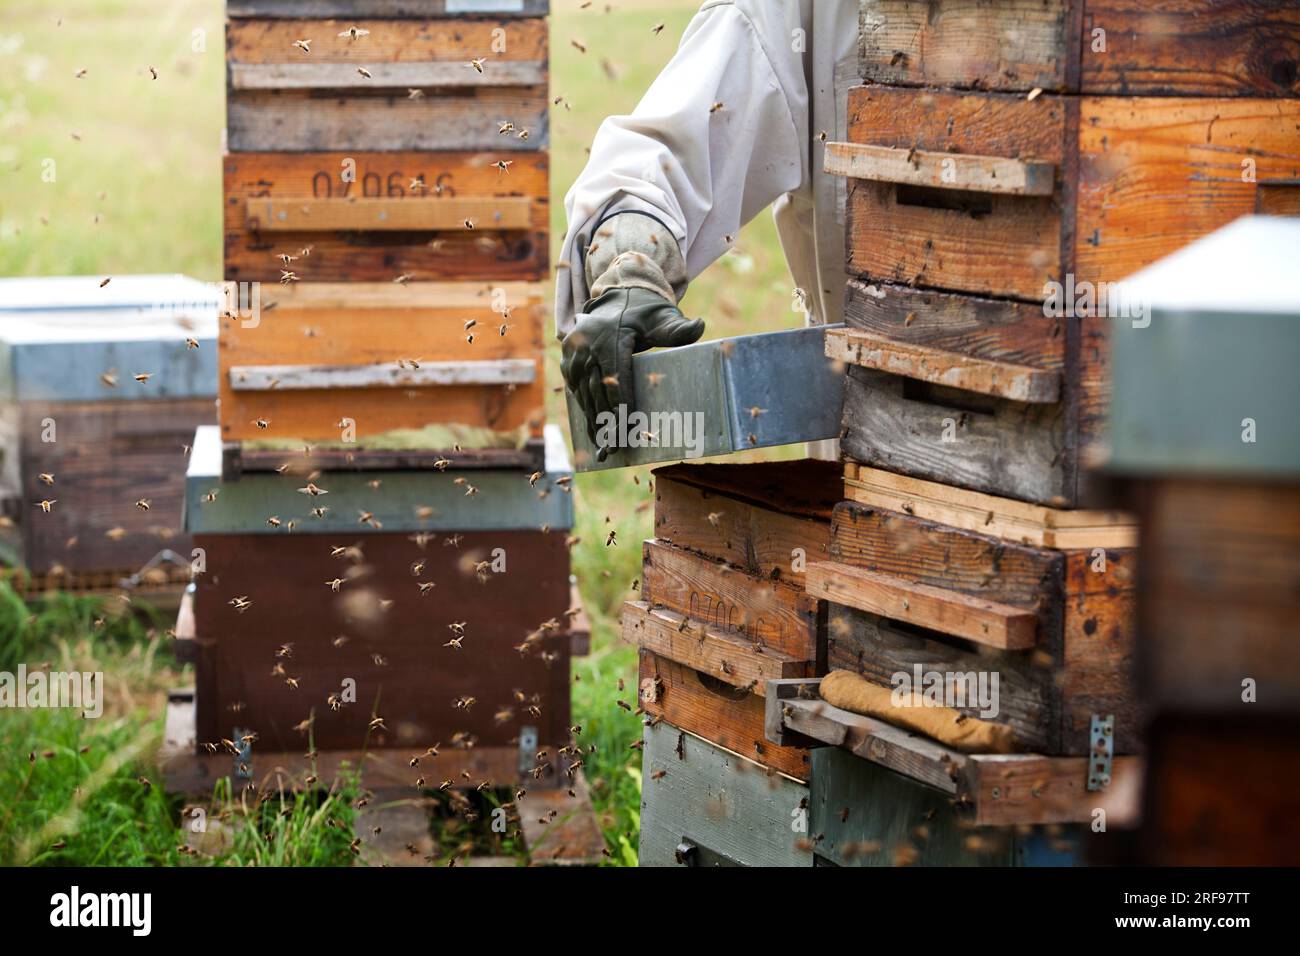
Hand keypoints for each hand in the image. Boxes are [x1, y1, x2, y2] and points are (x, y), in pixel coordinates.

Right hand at [561, 287, 704, 458]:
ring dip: (594, 421)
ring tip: (604, 446)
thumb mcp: (662, 316)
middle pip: (597, 392)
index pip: (616, 380)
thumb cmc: (643, 310)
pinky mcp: (567, 359)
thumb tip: (699, 327)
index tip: (628, 430)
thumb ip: (678, 328)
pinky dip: (585, 409)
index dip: (621, 407)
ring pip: (583, 394)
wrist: (615, 296)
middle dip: (607, 423)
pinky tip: (594, 430)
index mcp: (609, 337)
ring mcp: (573, 353)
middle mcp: (586, 345)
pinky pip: (575, 389)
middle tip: (617, 447)